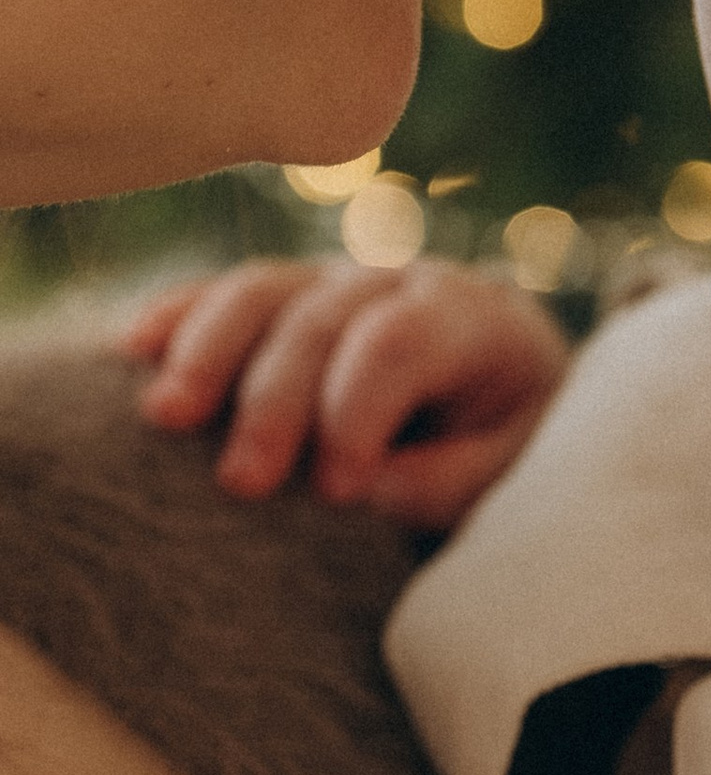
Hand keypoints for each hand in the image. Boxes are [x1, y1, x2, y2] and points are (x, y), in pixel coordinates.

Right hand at [123, 256, 570, 529]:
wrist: (514, 396)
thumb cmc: (511, 444)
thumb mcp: (509, 473)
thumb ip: (447, 480)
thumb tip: (362, 490)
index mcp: (473, 318)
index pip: (399, 342)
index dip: (357, 410)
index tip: (337, 492)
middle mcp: (400, 283)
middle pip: (319, 320)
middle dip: (274, 401)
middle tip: (240, 484)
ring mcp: (336, 282)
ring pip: (261, 292)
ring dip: (206, 351)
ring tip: (163, 417)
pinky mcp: (287, 299)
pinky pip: (223, 294)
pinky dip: (178, 317)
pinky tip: (131, 352)